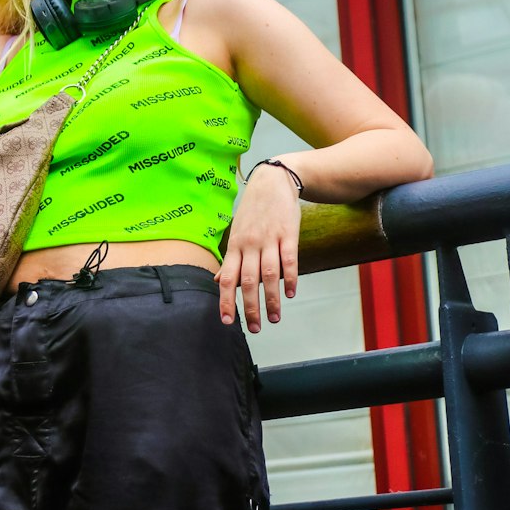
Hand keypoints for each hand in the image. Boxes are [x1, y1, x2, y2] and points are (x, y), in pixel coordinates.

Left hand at [215, 163, 299, 332]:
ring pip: (269, 274)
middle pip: (248, 281)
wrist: (273, 181)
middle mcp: (250, 244)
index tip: (227, 321)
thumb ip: (230, 259)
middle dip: (251, 307)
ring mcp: (269, 239)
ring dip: (272, 299)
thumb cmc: (253, 211)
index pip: (228, 278)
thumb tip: (218, 281)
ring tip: (274, 318)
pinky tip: (291, 293)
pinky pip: (289, 259)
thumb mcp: (236, 232)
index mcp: (235, 246)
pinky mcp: (288, 234)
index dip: (226, 300)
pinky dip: (290, 278)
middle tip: (255, 328)